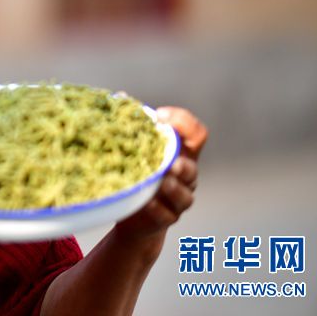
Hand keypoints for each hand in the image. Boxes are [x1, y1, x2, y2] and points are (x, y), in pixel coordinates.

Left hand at [116, 107, 207, 241]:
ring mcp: (179, 198)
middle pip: (192, 167)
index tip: (160, 116)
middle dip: (182, 164)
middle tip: (170, 162)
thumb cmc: (136, 171)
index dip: (184, 122)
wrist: (134, 213)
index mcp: (181, 152)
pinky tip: (145, 202)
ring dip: (173, 187)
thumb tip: (119, 97)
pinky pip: (166, 215)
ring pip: (184, 194)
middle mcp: (186, 175)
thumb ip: (133, 125)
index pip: (197, 133)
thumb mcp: (135, 148)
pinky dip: (156, 208)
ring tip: (161, 181)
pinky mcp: (168, 218)